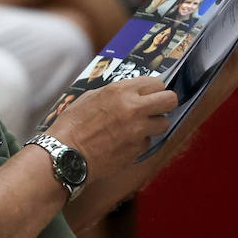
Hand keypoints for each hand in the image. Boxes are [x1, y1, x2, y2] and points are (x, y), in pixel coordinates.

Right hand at [47, 77, 176, 173]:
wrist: (67, 154)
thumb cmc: (73, 124)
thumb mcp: (91, 97)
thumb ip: (116, 93)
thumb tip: (131, 92)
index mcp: (121, 90)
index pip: (157, 83)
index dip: (154, 89)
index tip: (150, 93)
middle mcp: (135, 108)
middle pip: (170, 100)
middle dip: (165, 103)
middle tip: (156, 107)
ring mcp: (139, 131)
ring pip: (164, 123)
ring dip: (154, 124)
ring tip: (138, 126)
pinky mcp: (138, 150)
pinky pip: (148, 142)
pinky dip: (140, 141)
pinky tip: (124, 141)